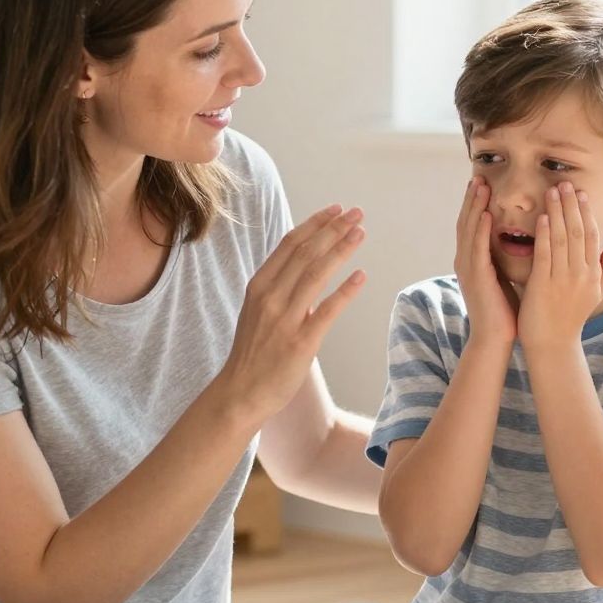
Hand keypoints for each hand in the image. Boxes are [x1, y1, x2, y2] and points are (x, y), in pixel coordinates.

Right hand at [220, 205, 365, 422]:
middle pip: (306, 253)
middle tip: (357, 213)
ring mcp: (285, 319)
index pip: (290, 244)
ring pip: (316, 274)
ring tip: (361, 233)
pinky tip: (361, 276)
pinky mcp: (301, 342)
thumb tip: (308, 271)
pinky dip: (345, 291)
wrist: (241, 392)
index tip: (336, 210)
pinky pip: (327, 310)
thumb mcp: (258, 312)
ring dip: (341, 250)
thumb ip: (280, 290)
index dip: (315, 224)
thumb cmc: (253, 353)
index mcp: (259, 286)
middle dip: (333, 229)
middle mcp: (270, 297)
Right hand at [455, 178, 517, 350]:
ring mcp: (468, 269)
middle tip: (478, 176)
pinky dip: (480, 230)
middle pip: (466, 223)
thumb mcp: (504, 277)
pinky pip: (477, 249)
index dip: (476, 205)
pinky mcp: (476, 278)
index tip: (484, 185)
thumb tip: (517, 242)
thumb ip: (503, 259)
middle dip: (472, 199)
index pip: (473, 227)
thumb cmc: (504, 311)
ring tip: (480, 186)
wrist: (495, 338)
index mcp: (473, 262)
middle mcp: (466, 262)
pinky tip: (485, 214)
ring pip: (469, 231)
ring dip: (474, 207)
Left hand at [517, 184, 602, 353]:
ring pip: (562, 238)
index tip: (579, 193)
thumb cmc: (569, 319)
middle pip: (578, 231)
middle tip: (564, 183)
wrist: (553, 346)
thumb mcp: (594, 294)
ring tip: (551, 192)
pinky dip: (544, 234)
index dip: (585, 212)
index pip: (591, 235)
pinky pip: (545, 255)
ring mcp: (563, 279)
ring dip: (556, 212)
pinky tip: (540, 218)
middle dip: (571, 205)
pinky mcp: (544, 285)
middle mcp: (582, 274)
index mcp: (593, 274)